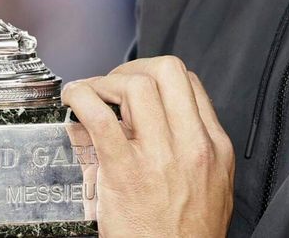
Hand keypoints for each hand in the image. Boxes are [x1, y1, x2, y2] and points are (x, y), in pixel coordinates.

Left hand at [61, 56, 233, 237]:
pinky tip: (74, 98)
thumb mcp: (211, 189)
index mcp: (213, 148)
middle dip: (135, 68)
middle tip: (115, 83)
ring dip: (106, 80)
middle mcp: (190, 145)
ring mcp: (158, 156)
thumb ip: (191, 151)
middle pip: (167, 71)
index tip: (139, 86)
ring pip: (136, 85)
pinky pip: (100, 116)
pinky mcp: (125, 170)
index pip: (189, 84)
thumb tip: (158, 122)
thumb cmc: (187, 237)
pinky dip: (82, 96)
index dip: (159, 76)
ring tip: (92, 93)